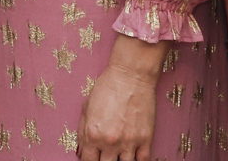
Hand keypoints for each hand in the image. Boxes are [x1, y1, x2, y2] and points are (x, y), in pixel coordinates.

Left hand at [76, 35, 164, 160]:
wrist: (130, 76)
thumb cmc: (107, 88)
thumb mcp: (86, 108)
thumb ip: (82, 132)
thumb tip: (81, 152)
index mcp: (92, 134)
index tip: (92, 159)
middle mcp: (109, 141)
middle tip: (106, 155)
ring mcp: (129, 142)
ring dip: (121, 160)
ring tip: (119, 154)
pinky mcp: (145, 139)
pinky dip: (137, 160)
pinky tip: (133, 155)